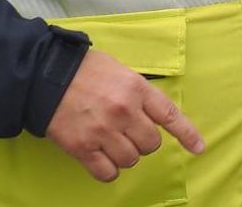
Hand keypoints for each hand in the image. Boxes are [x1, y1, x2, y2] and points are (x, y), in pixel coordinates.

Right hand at [46, 49, 204, 182]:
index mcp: (135, 88)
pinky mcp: (83, 148)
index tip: (198, 148)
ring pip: (131, 160)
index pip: (170, 115)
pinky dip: (107, 169)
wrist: (44, 75)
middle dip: (142, 141)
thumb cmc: (82, 69)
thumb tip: (151, 112)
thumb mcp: (118, 69)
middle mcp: (124, 111)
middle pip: (150, 144)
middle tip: (126, 131)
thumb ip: (137, 90)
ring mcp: (103, 131)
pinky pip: (107, 173)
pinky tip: (100, 157)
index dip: (187, 134)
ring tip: (110, 141)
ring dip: (124, 155)